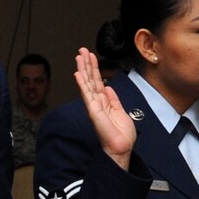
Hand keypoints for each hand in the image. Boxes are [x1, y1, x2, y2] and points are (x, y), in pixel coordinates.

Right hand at [73, 47, 133, 168]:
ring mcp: (93, 106)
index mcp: (104, 102)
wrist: (121, 148)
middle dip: (86, 64)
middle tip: (82, 50)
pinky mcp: (93, 111)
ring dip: (83, 68)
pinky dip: (82, 83)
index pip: (97, 81)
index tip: (90, 56)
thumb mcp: (120, 111)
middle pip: (90, 79)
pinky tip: (78, 73)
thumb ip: (113, 99)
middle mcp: (96, 102)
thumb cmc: (121, 135)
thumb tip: (108, 87)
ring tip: (79, 55)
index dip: (94, 68)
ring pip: (87, 83)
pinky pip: (86, 94)